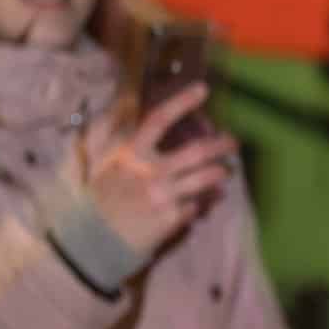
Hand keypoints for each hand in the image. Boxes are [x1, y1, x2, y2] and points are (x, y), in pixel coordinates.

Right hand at [83, 86, 235, 259]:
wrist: (95, 239)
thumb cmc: (103, 200)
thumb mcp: (111, 168)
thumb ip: (133, 150)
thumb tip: (157, 133)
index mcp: (131, 154)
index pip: (159, 120)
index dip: (181, 102)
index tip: (203, 89)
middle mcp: (150, 171)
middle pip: (197, 151)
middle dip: (221, 145)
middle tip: (234, 142)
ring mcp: (164, 194)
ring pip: (207, 178)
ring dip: (220, 173)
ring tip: (224, 171)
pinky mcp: (173, 216)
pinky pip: (198, 204)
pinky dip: (204, 201)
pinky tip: (206, 200)